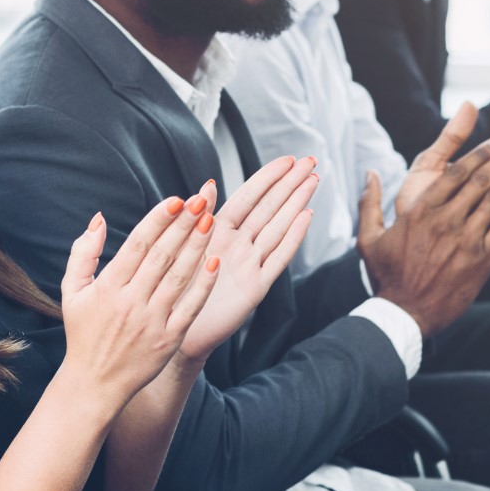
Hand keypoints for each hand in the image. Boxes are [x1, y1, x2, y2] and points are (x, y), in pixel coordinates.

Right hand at [54, 193, 220, 421]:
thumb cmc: (83, 334)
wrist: (94, 383)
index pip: (137, 245)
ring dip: (197, 247)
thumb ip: (83, 253)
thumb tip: (99, 218)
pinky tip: (214, 262)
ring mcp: (152, 321)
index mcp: (108, 287)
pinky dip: (203, 285)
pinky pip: (191, 307)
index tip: (176, 200)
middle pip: (162, 255)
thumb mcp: (72, 292)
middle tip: (201, 200)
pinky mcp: (169, 339)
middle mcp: (131, 302)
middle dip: (183, 225)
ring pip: (179, 276)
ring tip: (210, 221)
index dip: (158, 220)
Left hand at [178, 156, 319, 361]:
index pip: (248, 197)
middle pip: (270, 207)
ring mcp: (251, 263)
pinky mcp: (257, 286)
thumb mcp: (183, 247)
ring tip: (313, 181)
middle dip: (290, 183)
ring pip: (278, 227)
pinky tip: (307, 217)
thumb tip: (209, 183)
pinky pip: (278, 258)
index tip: (288, 159)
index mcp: (219, 231)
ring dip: (296, 203)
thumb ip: (199, 216)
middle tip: (311, 161)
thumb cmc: (176, 289)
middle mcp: (239, 244)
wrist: (178, 331)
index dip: (268, 177)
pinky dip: (293, 238)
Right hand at [358, 124, 489, 336]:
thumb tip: (370, 172)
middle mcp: (445, 221)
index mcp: (420, 211)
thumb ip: (370, 203)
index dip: (482, 153)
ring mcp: (466, 240)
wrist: (404, 315)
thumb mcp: (369, 238)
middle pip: (483, 180)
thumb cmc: (386, 276)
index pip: (456, 173)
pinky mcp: (483, 259)